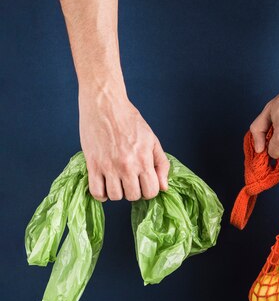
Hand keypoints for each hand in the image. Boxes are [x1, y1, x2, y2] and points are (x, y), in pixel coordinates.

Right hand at [79, 84, 169, 201]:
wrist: (105, 103)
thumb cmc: (129, 119)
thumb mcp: (151, 139)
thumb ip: (161, 164)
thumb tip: (163, 187)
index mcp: (143, 159)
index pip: (151, 192)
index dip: (148, 190)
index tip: (143, 183)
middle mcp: (127, 166)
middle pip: (133, 196)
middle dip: (133, 191)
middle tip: (129, 180)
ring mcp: (109, 166)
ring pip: (115, 196)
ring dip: (117, 192)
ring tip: (116, 180)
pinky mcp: (92, 164)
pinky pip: (96, 192)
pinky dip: (100, 194)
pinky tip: (104, 185)